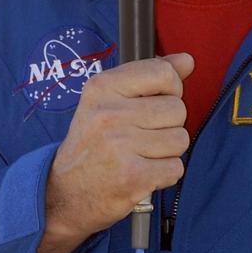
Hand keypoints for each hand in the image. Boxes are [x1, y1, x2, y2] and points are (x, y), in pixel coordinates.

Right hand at [37, 53, 193, 252]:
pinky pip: (175, 168)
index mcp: (102, 88)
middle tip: (141, 137)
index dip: (171, 90)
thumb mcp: (109, 101)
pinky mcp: (132, 177)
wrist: (64, 193)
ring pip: (180, 140)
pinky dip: (164, 174)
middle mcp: (109, 114)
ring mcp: (120, 146)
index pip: (164, 73)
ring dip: (167, 152)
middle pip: (177, 109)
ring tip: (141, 155)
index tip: (155, 103)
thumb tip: (187, 60)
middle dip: (168, 126)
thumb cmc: (92, 144)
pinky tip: (142, 173)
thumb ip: (150, 76)